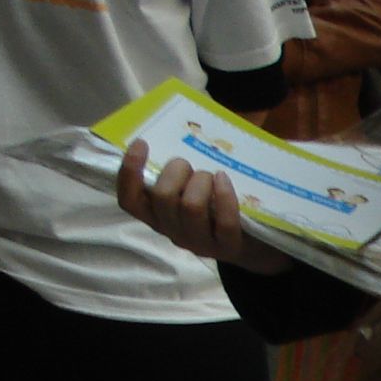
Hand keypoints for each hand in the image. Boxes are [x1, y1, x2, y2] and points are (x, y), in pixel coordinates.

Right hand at [116, 139, 289, 274]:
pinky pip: (224, 220)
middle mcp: (172, 231)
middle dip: (177, 170)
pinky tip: (223, 179)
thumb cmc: (211, 206)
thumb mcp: (185, 190)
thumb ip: (172, 173)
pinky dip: (225, 195)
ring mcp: (199, 242)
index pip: (129, 200)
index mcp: (155, 215)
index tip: (142, 143)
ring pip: (191, 206)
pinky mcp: (227, 247)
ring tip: (211, 177)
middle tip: (189, 166)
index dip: (129, 171)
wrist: (251, 242)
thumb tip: (170, 132)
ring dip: (201, 181)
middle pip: (163, 197)